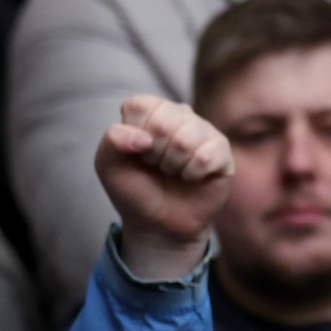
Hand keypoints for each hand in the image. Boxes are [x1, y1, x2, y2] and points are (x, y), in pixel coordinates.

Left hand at [96, 96, 231, 281]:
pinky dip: (192, 174)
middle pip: (164, 120)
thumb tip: (143, 139)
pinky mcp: (221, 150)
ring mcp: (203, 130)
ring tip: (172, 173)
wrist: (157, 224)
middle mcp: (179, 114)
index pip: (140, 105)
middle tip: (156, 166)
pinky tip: (190, 177)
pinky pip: (206, 156)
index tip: (137, 154)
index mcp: (151, 111)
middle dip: (154, 153)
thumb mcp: (108, 167)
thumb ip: (112, 141)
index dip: (135, 136)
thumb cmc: (135, 190)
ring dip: (173, 165)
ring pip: (186, 138)